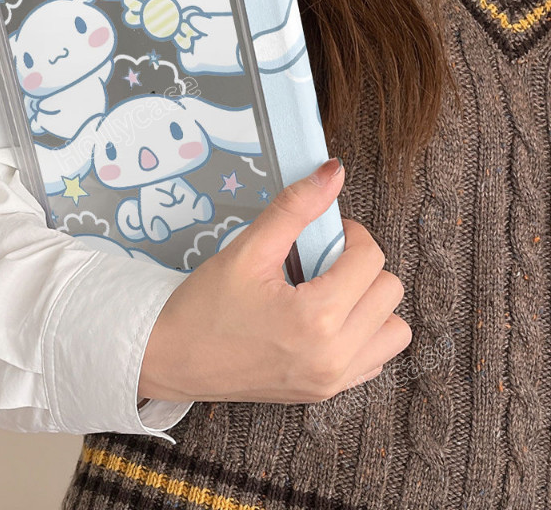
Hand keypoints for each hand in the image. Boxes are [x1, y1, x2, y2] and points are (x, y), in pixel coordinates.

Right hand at [137, 158, 410, 404]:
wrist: (170, 359)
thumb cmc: (202, 307)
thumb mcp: (247, 249)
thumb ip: (295, 206)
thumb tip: (334, 171)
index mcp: (316, 318)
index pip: (370, 260)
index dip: (350, 235)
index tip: (323, 234)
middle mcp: (334, 356)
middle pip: (389, 292)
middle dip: (361, 266)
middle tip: (322, 260)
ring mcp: (332, 380)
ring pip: (394, 331)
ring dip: (371, 302)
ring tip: (330, 291)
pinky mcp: (325, 392)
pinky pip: (374, 360)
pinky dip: (362, 335)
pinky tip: (325, 321)